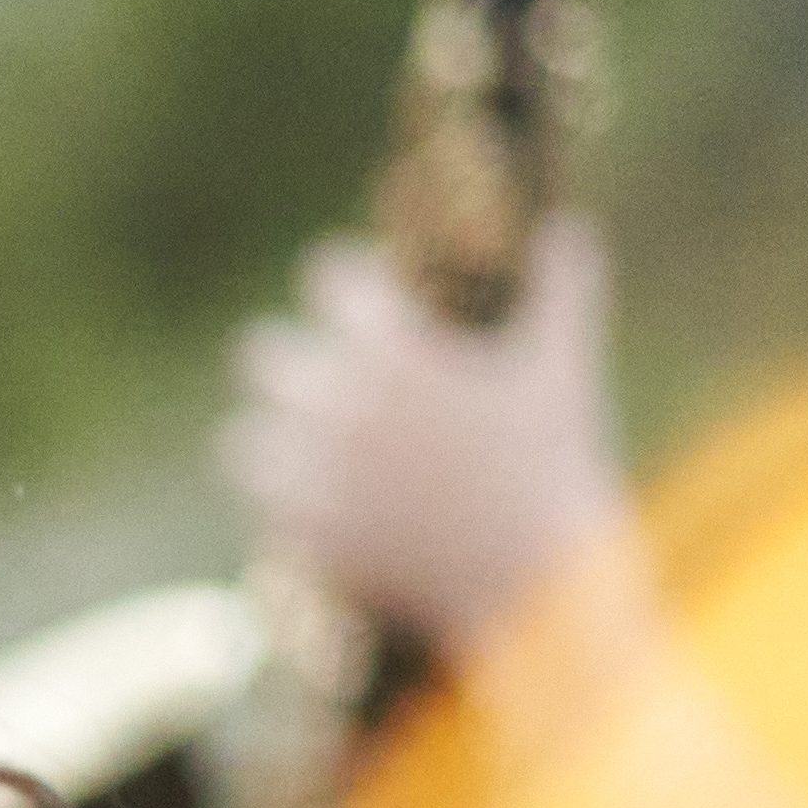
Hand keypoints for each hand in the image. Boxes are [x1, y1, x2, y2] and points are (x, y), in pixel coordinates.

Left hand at [216, 218, 640, 664]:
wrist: (533, 580)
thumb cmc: (552, 463)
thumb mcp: (563, 363)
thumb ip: (560, 283)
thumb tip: (564, 227)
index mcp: (388, 347)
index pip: (325, 278)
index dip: (343, 284)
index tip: (361, 298)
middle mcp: (333, 402)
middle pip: (261, 354)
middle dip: (292, 361)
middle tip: (319, 376)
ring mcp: (311, 472)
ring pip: (244, 435)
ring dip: (272, 435)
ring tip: (298, 443)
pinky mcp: (303, 533)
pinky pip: (262, 508)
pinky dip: (280, 500)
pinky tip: (304, 499)